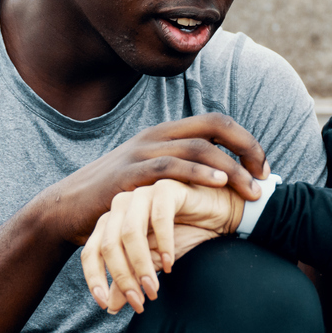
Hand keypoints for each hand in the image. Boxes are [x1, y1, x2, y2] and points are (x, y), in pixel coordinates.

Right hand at [38, 115, 266, 244]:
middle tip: (265, 178)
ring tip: (251, 189)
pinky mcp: (130, 174)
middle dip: (247, 149)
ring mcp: (141, 152)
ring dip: (232, 168)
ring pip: (198, 147)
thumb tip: (220, 183)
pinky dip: (199, 173)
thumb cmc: (115, 199)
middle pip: (214, 126)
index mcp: (165, 134)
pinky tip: (219, 183)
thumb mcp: (151, 179)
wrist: (66, 209)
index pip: (216, 122)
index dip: (246, 141)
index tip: (263, 168)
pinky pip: (170, 167)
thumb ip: (180, 174)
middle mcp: (156, 135)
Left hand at [80, 178, 243, 313]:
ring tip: (154, 289)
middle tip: (139, 302)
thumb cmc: (185, 234)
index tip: (106, 306)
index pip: (91, 252)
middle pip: (109, 245)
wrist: (219, 212)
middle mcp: (121, 206)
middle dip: (122, 278)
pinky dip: (164, 245)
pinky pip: (159, 218)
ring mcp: (142, 194)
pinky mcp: (165, 187)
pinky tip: (171, 264)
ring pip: (130, 233)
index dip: (95, 279)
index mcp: (111, 222)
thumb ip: (130, 280)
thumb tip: (110, 307)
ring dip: (141, 266)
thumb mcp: (153, 263)